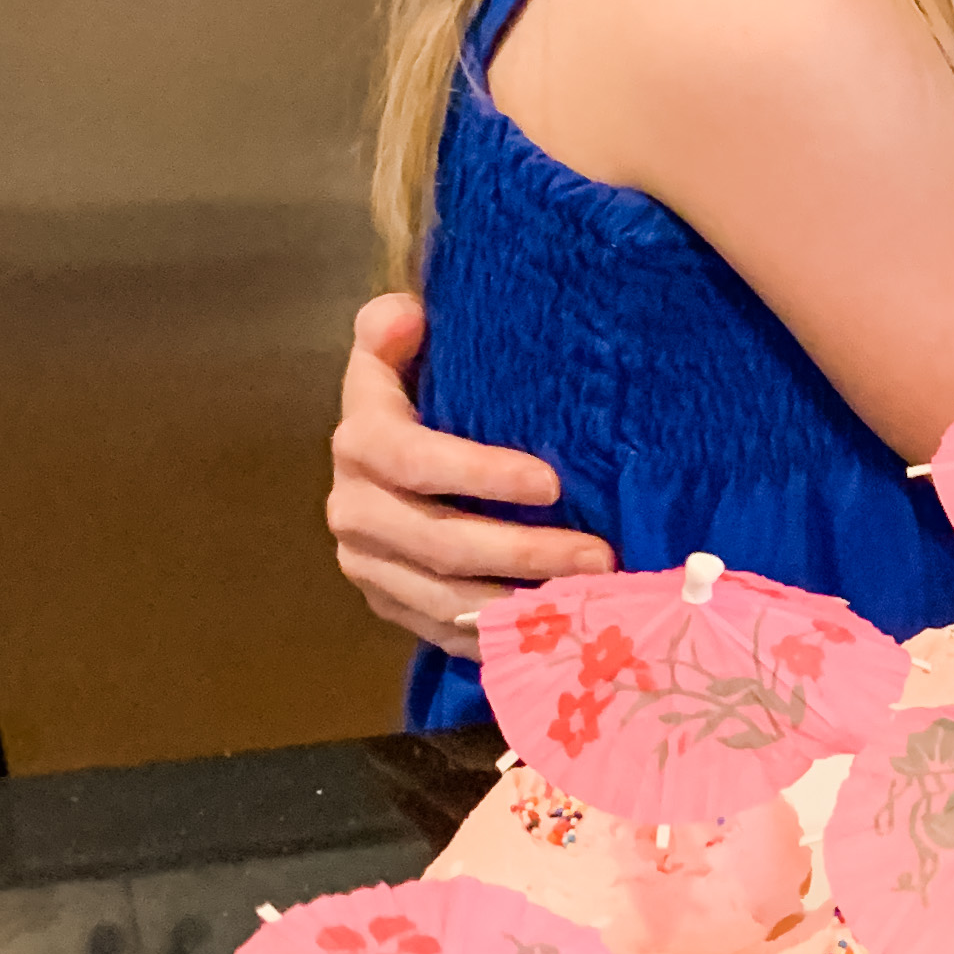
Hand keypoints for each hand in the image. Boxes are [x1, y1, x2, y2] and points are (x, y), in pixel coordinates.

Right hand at [325, 292, 612, 652]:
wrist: (382, 457)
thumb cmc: (417, 394)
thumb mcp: (399, 352)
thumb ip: (394, 328)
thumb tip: (408, 316)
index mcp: (360, 441)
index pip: (416, 460)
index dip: (481, 474)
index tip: (553, 482)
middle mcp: (353, 508)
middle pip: (440, 542)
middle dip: (525, 553)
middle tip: (600, 556)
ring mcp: (366, 564)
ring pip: (444, 597)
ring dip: (519, 603)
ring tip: (590, 598)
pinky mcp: (385, 602)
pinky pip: (440, 631)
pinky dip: (496, 637)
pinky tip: (552, 632)